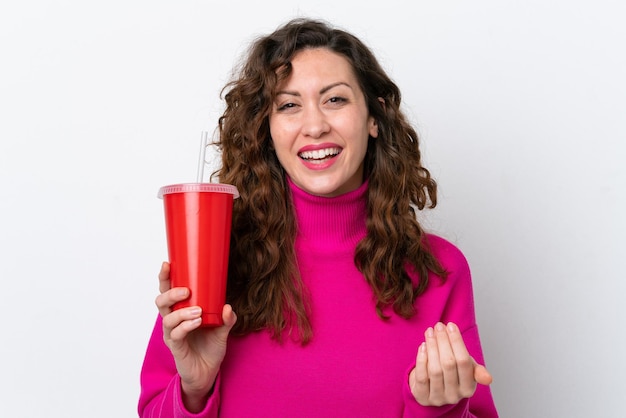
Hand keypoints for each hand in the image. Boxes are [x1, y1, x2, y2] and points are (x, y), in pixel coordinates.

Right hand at [155, 262, 236, 411]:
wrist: (207, 373)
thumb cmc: (210, 347)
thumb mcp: (222, 330)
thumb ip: (226, 318)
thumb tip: (228, 306)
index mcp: (179, 311)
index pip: (167, 291)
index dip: (165, 278)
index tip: (167, 264)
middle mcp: (172, 321)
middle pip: (161, 302)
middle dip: (171, 293)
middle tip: (186, 290)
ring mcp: (172, 335)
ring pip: (167, 318)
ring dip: (182, 311)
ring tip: (197, 311)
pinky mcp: (176, 348)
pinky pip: (176, 335)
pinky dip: (185, 326)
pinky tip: (196, 322)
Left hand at [409, 322, 491, 406]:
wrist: (432, 389)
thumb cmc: (452, 374)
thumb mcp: (466, 370)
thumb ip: (475, 369)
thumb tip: (488, 379)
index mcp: (468, 388)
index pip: (464, 362)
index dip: (457, 342)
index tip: (451, 325)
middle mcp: (454, 395)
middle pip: (448, 364)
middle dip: (443, 341)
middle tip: (438, 326)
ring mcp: (437, 398)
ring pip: (434, 370)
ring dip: (431, 347)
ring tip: (430, 332)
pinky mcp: (422, 397)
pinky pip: (421, 377)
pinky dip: (421, 359)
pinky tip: (423, 346)